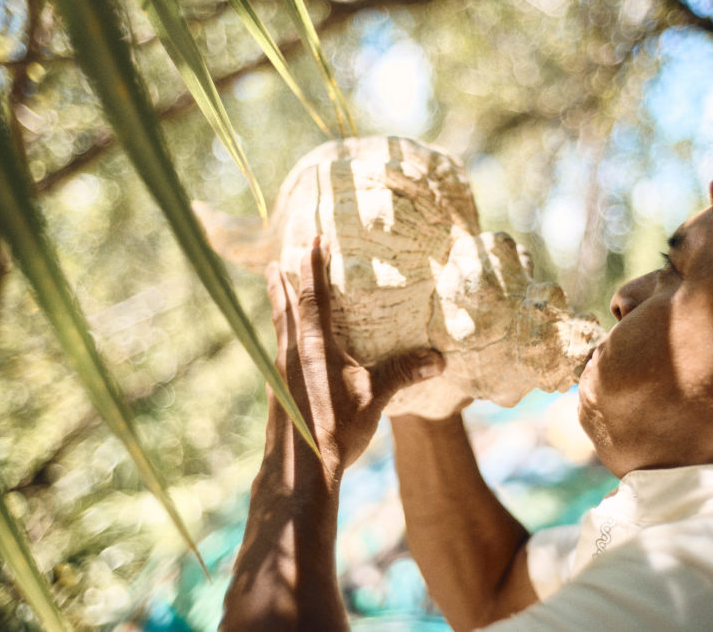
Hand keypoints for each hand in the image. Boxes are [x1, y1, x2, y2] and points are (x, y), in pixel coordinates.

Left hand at [265, 237, 444, 472]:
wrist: (300, 473)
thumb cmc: (337, 430)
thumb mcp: (375, 397)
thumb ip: (403, 372)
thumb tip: (438, 358)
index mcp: (314, 347)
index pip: (311, 296)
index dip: (312, 266)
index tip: (311, 240)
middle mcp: (292, 355)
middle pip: (283, 308)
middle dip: (279, 282)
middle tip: (274, 260)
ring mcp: (280, 376)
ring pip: (278, 331)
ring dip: (278, 308)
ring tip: (277, 295)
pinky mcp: (278, 395)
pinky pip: (280, 353)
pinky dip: (284, 337)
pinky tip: (291, 350)